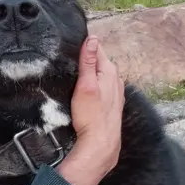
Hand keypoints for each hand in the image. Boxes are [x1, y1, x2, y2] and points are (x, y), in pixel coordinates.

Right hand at [56, 35, 124, 184]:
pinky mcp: (111, 104)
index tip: (69, 41)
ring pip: (100, 75)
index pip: (96, 48)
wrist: (100, 146)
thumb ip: (89, 62)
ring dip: (90, 71)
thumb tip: (92, 39)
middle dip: (86, 57)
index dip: (84, 44)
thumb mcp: (86, 86)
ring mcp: (115, 92)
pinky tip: (84, 90)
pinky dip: (93, 84)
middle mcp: (116, 80)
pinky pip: (101, 87)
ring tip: (73, 70)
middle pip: (99, 61)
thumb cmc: (91, 117)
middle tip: (67, 55)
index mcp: (110, 71)